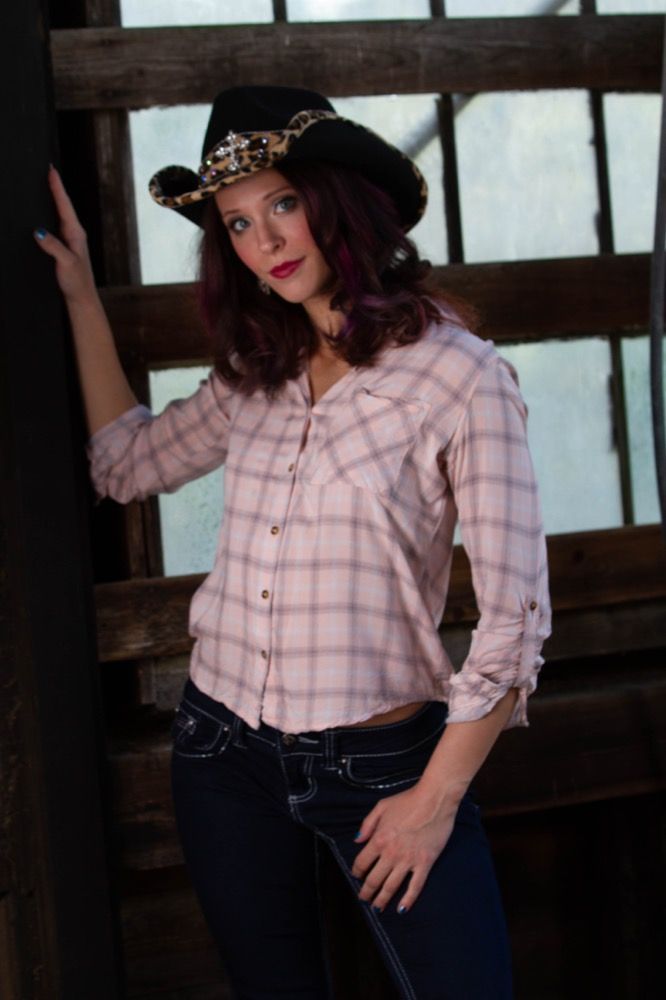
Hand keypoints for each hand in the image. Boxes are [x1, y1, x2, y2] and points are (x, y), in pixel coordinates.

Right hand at [33, 166, 96, 302]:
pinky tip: (45, 213)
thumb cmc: (77, 282)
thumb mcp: (65, 263)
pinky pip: (56, 225)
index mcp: (76, 234)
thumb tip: (39, 231)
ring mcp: (70, 240)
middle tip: (48, 170)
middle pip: (62, 206)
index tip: (51, 170)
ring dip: (53, 200)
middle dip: (55, 188)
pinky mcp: (65, 247)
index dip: (57, 187)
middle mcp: (74, 234)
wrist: (81, 298)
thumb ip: (54, 247)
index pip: (64, 205)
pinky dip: (50, 214)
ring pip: (60, 214)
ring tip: (46, 184)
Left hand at [351, 782, 460, 913]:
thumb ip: (367, 824)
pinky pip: (415, 886)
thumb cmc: (408, 800)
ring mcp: (408, 860)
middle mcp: (391, 853)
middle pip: (374, 879)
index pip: (362, 862)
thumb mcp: (381, 806)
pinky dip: (407, 900)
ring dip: (382, 899)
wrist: (434, 800)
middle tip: (364, 898)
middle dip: (367, 891)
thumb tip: (357, 840)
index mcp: (379, 839)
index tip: (357, 875)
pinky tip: (401, 908)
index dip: (357, 872)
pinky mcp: (425, 863)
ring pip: (391, 886)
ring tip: (377, 907)